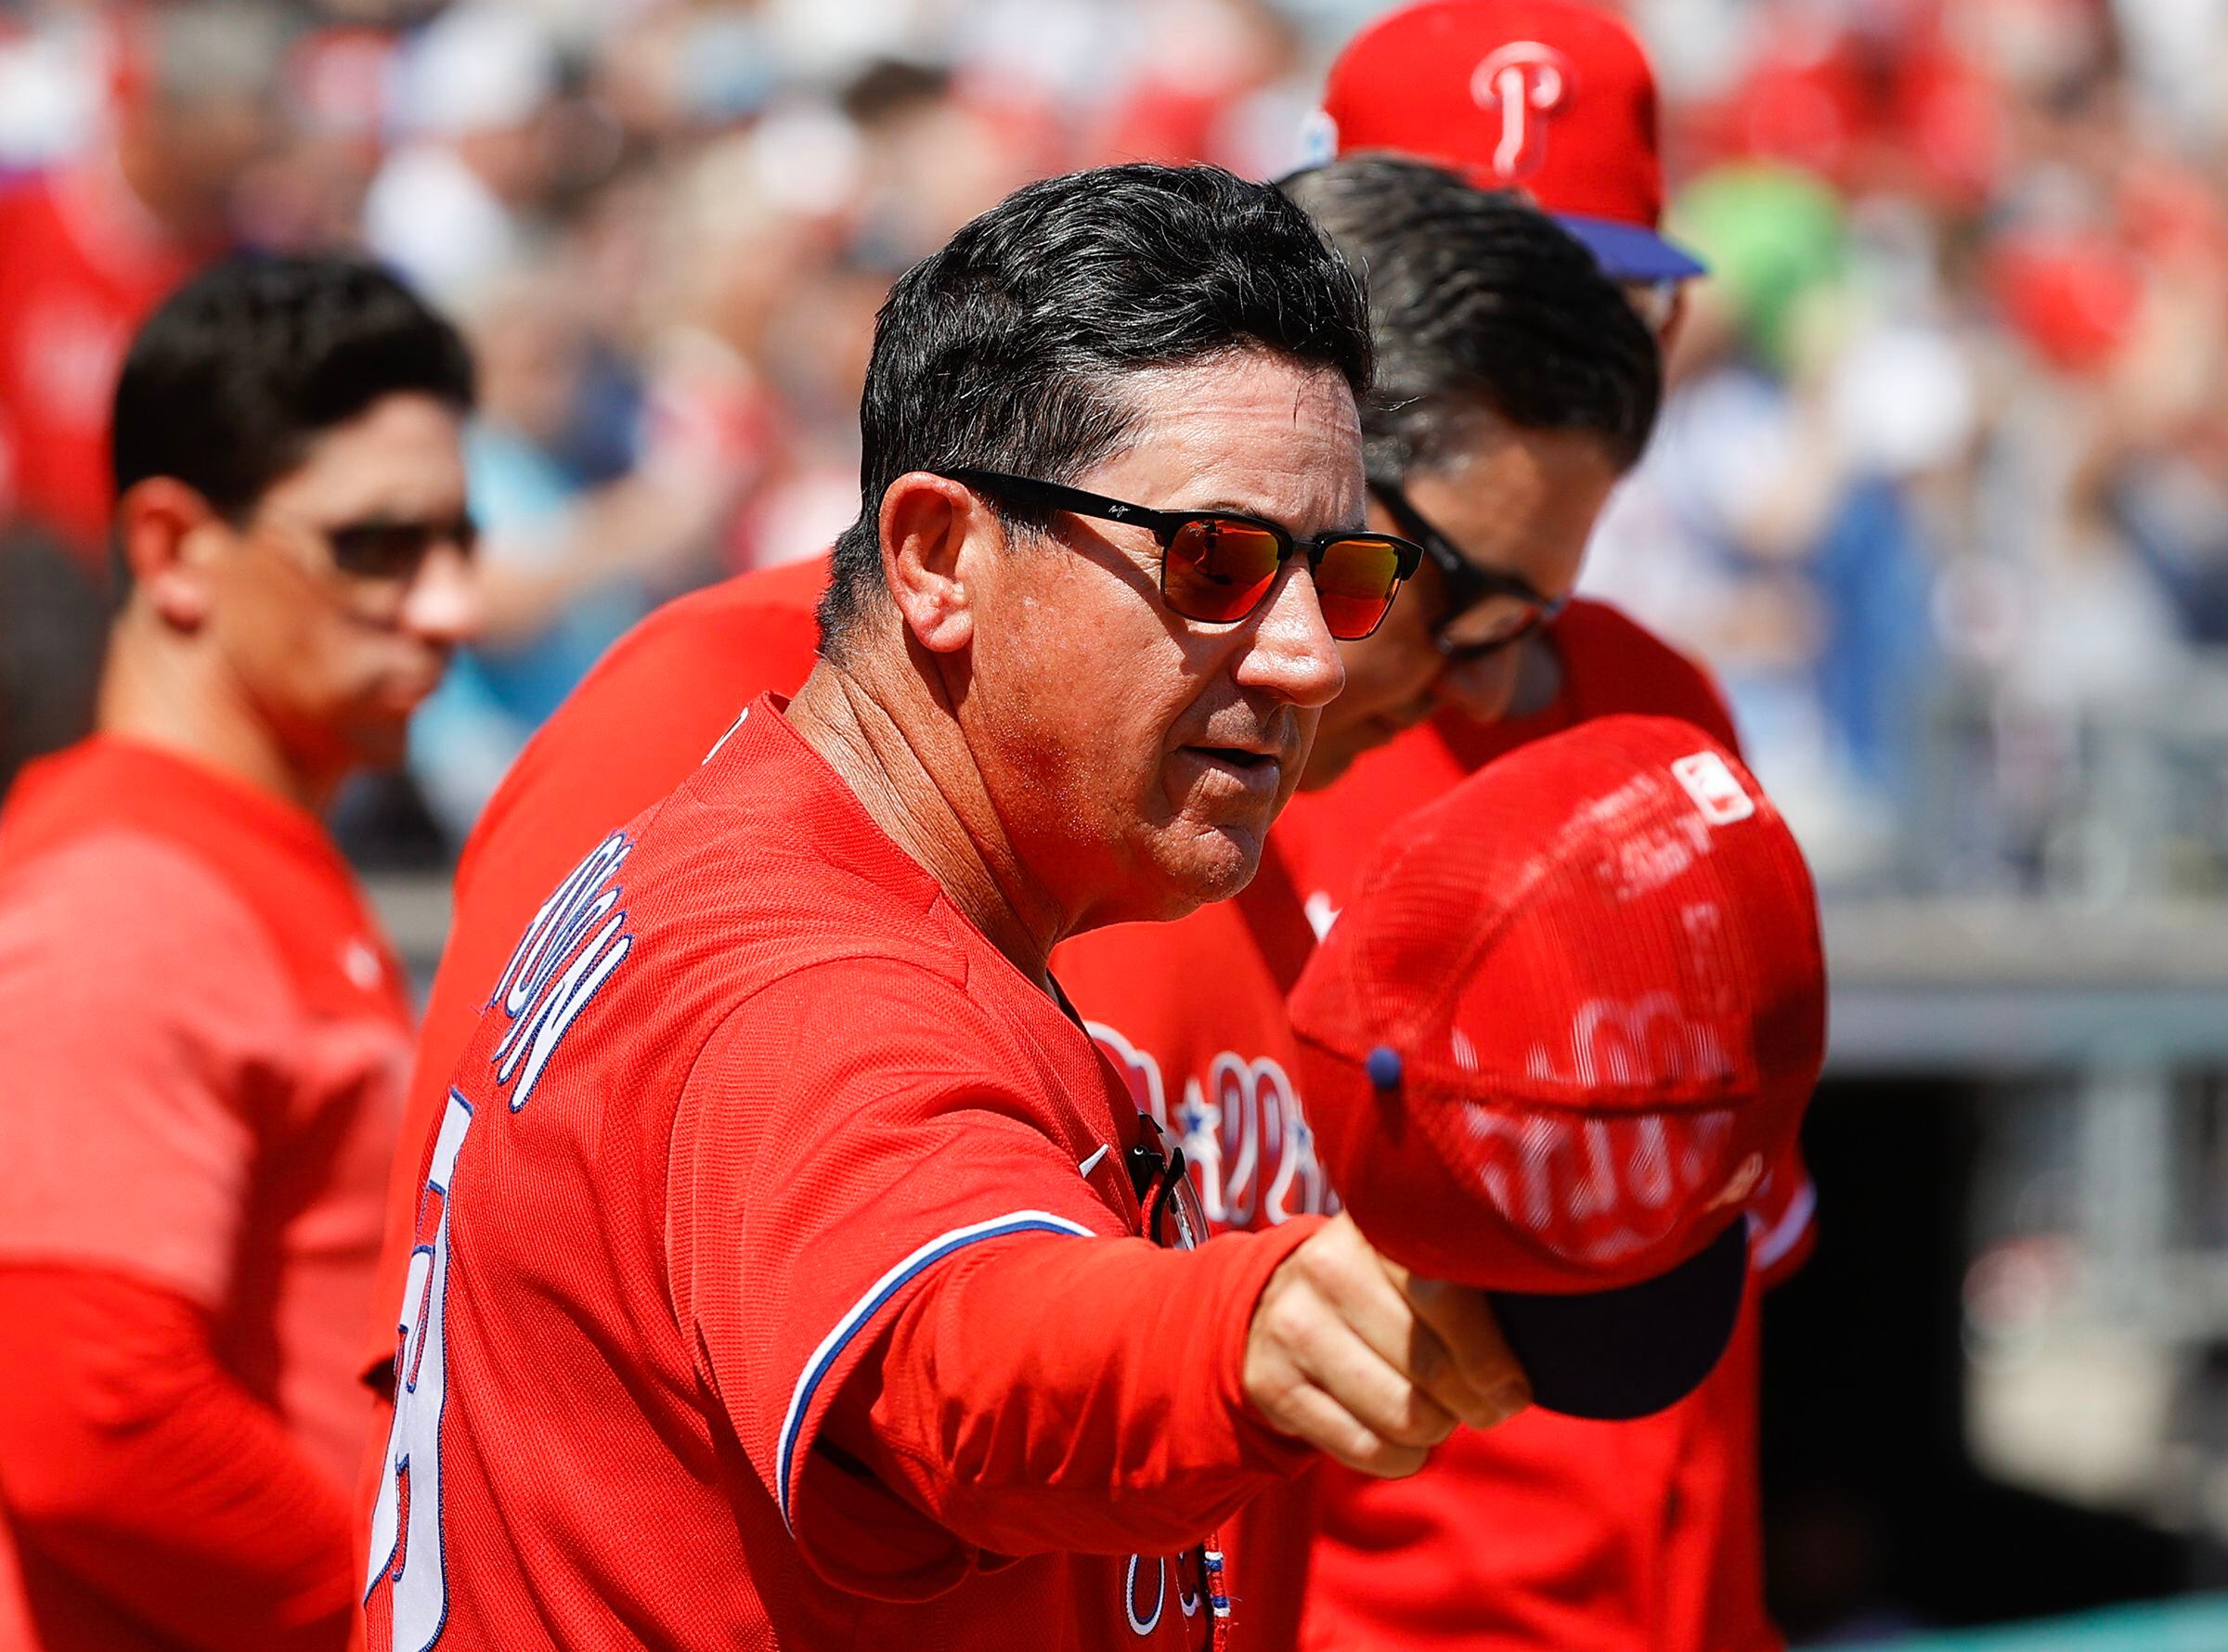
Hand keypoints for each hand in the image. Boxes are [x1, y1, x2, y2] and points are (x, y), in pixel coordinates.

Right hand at [1243, 1212, 1530, 1477]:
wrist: (1273, 1307)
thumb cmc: (1384, 1291)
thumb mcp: (1418, 1262)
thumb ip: (1474, 1284)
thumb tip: (1533, 1360)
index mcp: (1377, 1225)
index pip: (1446, 1294)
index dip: (1490, 1354)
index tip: (1515, 1385)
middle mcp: (1326, 1265)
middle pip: (1428, 1365)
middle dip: (1474, 1403)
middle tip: (1487, 1406)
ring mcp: (1292, 1324)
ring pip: (1401, 1414)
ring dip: (1437, 1431)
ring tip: (1438, 1414)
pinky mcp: (1271, 1382)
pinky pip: (1365, 1450)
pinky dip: (1401, 1459)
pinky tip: (1400, 1437)